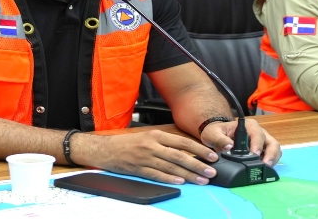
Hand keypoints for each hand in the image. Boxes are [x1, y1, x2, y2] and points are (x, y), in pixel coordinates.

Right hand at [73, 130, 221, 184]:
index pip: (182, 142)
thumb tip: (188, 150)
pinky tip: (180, 182)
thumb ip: (165, 143)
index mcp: (156, 135)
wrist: (106, 149)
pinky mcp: (139, 169)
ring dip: (188, 174)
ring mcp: (145, 158)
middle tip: (211, 171)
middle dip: (198, 164)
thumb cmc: (128, 143)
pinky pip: (157, 175)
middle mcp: (152, 145)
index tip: (212, 155)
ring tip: (201, 180)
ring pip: (171, 167)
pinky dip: (169, 179)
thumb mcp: (148, 136)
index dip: (199, 149)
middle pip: (179, 156)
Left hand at [200, 119, 281, 165]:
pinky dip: (271, 162)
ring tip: (267, 169)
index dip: (258, 145)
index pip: (257, 134)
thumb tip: (229, 147)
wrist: (216, 135)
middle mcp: (259, 132)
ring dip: (273, 159)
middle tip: (265, 165)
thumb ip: (219, 139)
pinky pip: (272, 155)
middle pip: (271, 142)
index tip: (255, 155)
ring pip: (275, 149)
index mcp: (249, 126)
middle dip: (270, 154)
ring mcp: (263, 141)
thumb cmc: (216, 132)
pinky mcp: (263, 150)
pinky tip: (264, 170)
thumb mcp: (213, 133)